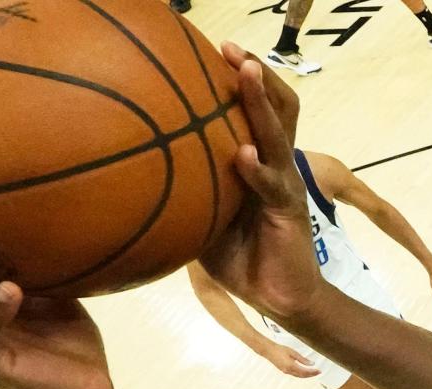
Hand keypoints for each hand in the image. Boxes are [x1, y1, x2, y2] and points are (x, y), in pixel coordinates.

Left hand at [201, 46, 324, 322]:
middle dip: (256, 72)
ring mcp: (285, 184)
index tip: (215, 49)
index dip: (241, 77)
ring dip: (262, 102)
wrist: (277, 297)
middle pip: (277, 105)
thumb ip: (188, 192)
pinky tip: (245, 156)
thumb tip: (141, 176)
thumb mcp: (205, 219)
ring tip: (247, 72)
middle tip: (232, 48)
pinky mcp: (290, 211)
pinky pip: (273, 185)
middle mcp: (275, 164)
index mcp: (258, 162)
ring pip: (278, 133)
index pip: (256, 109)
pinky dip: (259, 170)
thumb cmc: (240, 258)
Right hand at [264, 344, 320, 377]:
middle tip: (318, 372)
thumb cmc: (280, 349)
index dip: (313, 372)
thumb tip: (312, 363)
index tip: (319, 371)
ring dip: (306, 375)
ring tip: (313, 372)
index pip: (305, 371)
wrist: (269, 351)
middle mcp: (288, 371)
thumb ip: (302, 359)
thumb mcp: (293, 352)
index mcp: (291, 366)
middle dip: (311, 374)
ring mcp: (286, 372)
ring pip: (299, 376)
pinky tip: (304, 372)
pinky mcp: (284, 371)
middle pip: (303, 375)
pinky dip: (301, 374)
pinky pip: (295, 374)